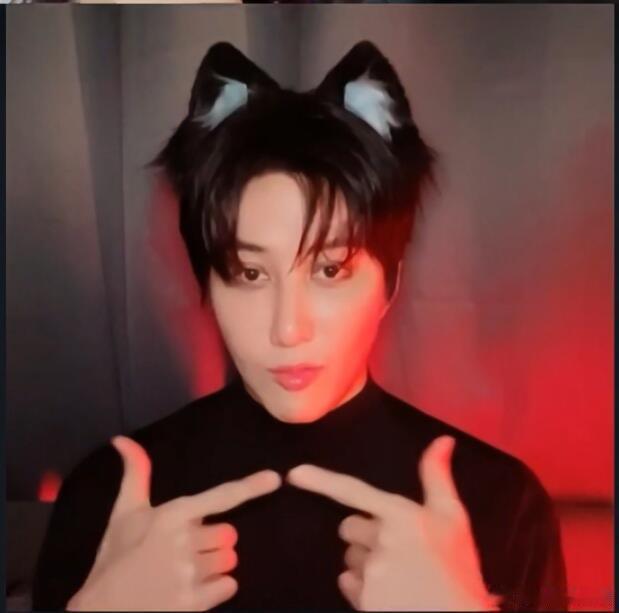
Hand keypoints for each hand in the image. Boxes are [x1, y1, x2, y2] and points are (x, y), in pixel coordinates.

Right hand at [68, 436, 280, 610]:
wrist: (101, 611)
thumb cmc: (115, 558)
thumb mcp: (124, 513)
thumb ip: (136, 474)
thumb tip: (121, 438)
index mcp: (172, 515)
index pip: (220, 497)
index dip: (251, 487)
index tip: (275, 479)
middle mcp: (185, 541)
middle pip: (229, 534)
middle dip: (212, 541)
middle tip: (185, 549)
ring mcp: (190, 574)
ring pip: (229, 561)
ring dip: (213, 566)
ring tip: (184, 570)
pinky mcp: (194, 603)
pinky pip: (228, 586)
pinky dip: (215, 589)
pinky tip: (190, 590)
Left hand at [286, 435, 500, 610]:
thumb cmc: (458, 568)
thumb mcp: (453, 518)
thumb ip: (438, 477)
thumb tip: (442, 440)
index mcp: (400, 514)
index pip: (351, 491)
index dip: (320, 480)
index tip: (294, 474)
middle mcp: (380, 539)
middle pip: (349, 528)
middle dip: (364, 535)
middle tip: (394, 550)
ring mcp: (370, 571)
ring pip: (350, 558)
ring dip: (365, 563)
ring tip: (397, 576)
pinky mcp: (363, 599)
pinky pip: (347, 584)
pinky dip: (361, 588)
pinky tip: (387, 593)